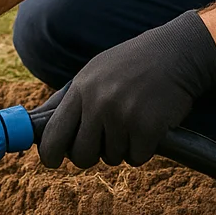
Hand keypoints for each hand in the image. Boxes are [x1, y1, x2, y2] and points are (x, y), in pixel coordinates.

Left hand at [37, 10, 215, 168]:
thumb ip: (67, 98)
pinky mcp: (147, 128)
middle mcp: (99, 103)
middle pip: (82, 155)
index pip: (54, 134)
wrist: (178, 53)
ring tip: (134, 119)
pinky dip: (143, 148)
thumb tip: (38, 122)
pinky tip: (150, 125)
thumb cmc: (133, 63)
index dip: (50, 154)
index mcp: (81, 89)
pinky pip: (136, 158)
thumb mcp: (95, 70)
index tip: (53, 161)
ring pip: (112, 158)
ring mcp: (123, 116)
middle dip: (92, 154)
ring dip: (123, 146)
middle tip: (106, 140)